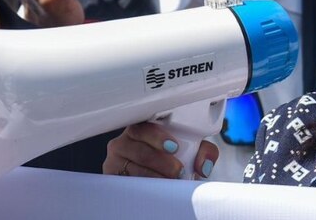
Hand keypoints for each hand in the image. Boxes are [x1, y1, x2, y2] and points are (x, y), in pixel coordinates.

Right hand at [104, 122, 220, 179]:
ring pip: (132, 168)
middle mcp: (124, 143)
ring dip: (154, 176)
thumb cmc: (173, 160)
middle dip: (161, 161)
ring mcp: (115, 161)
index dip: (158, 136)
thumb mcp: (192, 151)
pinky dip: (141, 186)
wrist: (161, 182)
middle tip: (177, 170)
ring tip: (169, 180)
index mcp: (141, 129)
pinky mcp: (111, 177)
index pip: (144, 127)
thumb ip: (204, 152)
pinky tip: (153, 188)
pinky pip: (123, 182)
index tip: (174, 147)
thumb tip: (203, 164)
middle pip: (138, 149)